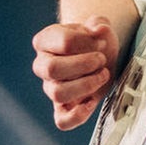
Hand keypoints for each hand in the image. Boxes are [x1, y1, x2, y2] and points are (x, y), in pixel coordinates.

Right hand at [31, 15, 120, 130]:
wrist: (99, 55)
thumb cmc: (93, 41)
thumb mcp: (98, 27)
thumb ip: (99, 24)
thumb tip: (99, 30)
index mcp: (45, 41)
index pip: (63, 42)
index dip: (87, 42)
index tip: (102, 41)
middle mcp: (42, 65)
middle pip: (52, 69)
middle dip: (84, 64)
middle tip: (101, 60)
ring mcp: (51, 88)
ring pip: (57, 93)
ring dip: (86, 84)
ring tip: (102, 75)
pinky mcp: (62, 108)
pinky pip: (62, 120)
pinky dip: (78, 115)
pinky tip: (92, 102)